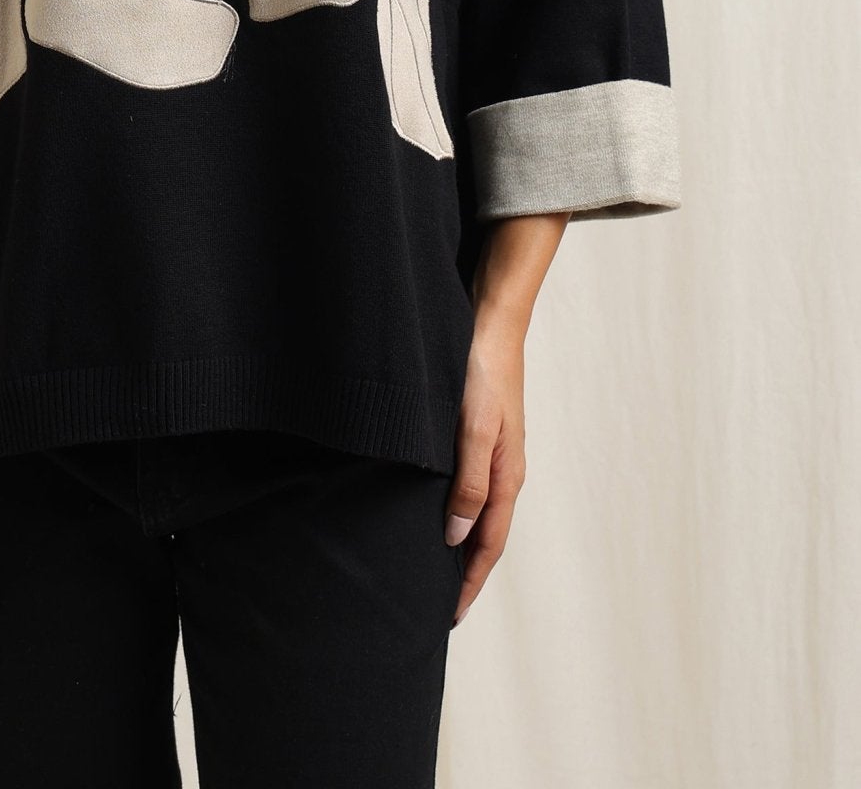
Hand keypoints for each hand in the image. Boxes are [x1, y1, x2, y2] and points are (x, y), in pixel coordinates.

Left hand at [444, 312, 526, 627]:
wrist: (490, 323)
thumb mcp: (473, 431)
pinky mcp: (480, 436)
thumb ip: (469, 484)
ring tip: (434, 569)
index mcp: (506, 477)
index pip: (488, 545)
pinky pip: (469, 489)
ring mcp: (493, 454)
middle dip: (465, 573)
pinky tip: (436, 513)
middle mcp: (503, 471)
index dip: (468, 583)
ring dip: (461, 545)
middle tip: (437, 605)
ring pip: (477, 513)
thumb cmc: (481, 373)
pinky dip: (456, 512)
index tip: (448, 616)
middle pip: (485, 536)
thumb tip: (457, 538)